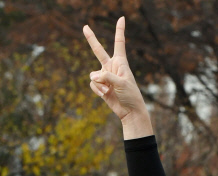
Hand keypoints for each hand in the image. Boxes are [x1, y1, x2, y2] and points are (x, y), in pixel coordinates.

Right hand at [83, 17, 152, 135]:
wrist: (130, 112)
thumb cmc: (130, 95)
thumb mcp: (121, 83)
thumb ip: (107, 76)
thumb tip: (94, 76)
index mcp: (121, 62)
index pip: (119, 43)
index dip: (119, 30)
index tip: (122, 18)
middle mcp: (111, 67)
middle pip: (98, 50)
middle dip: (91, 39)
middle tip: (85, 27)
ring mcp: (105, 77)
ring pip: (94, 74)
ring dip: (99, 83)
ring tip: (108, 90)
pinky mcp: (101, 86)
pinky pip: (93, 84)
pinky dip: (97, 90)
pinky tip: (105, 95)